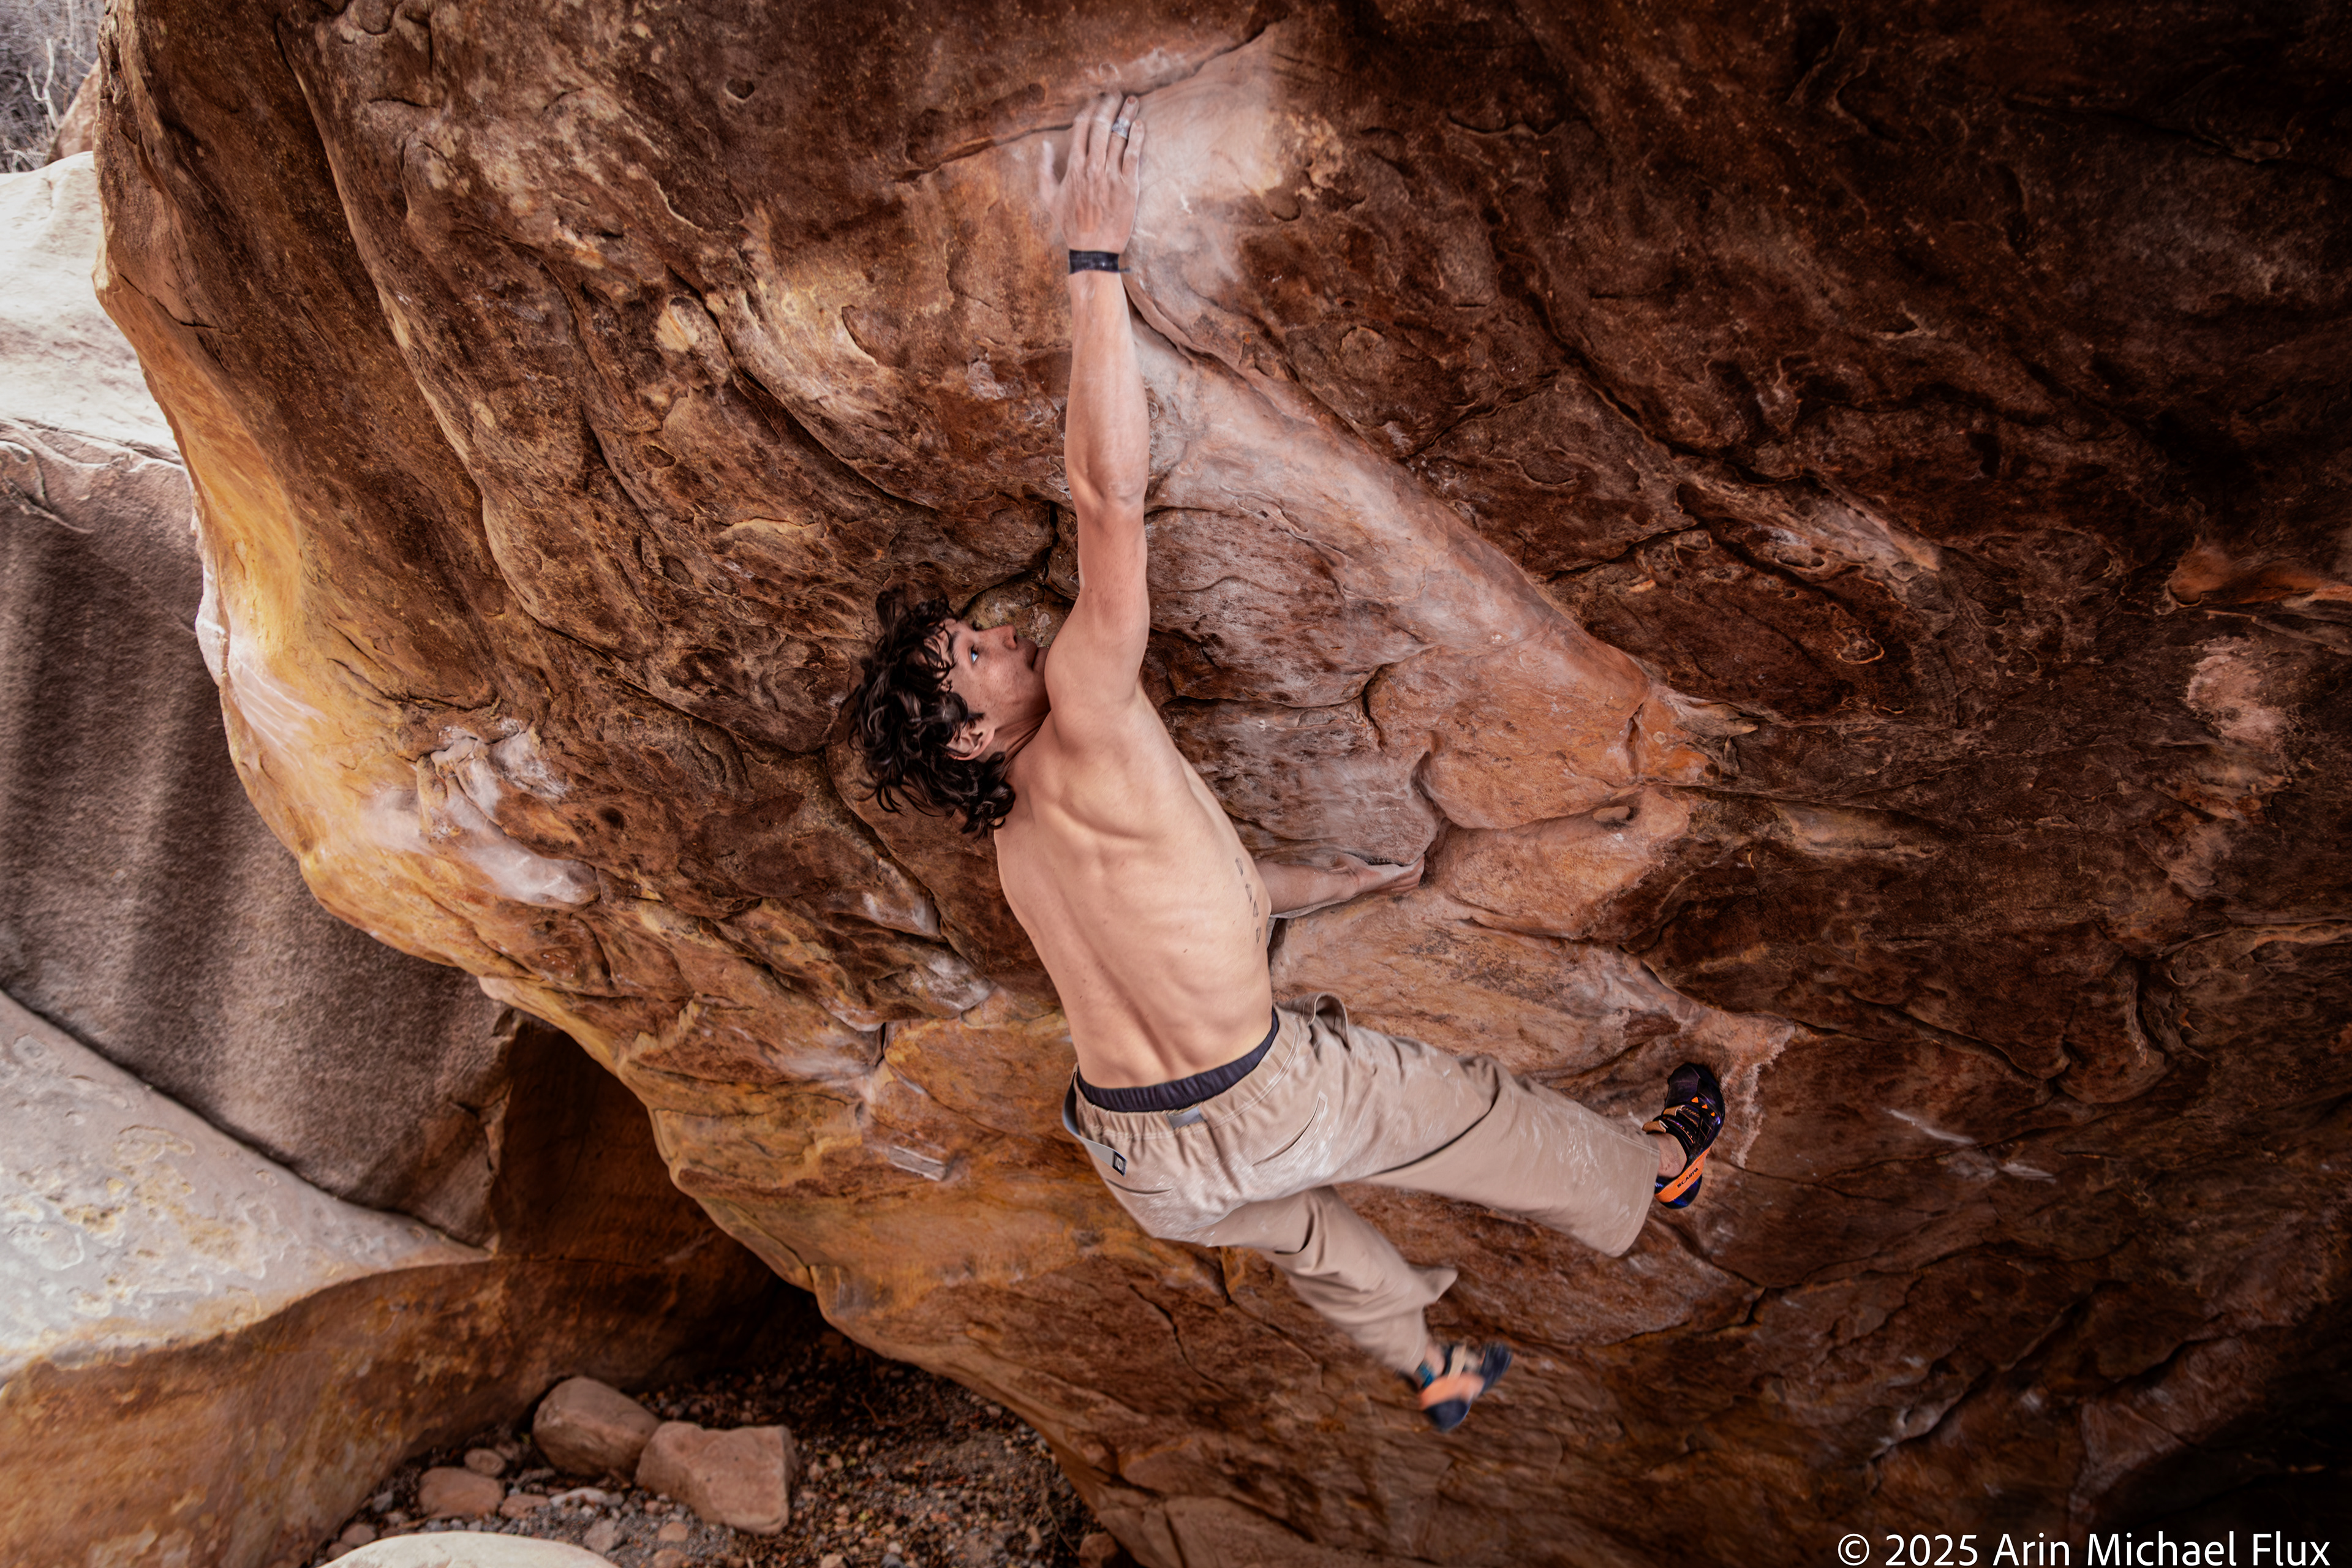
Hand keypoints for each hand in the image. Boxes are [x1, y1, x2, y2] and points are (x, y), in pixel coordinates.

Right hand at [1038, 91, 1144, 254]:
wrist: (1093, 250)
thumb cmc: (1071, 226)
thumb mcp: (1049, 199)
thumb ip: (1044, 170)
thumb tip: (1044, 145)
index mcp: (1074, 167)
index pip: (1081, 127)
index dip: (1089, 109)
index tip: (1096, 100)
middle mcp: (1092, 167)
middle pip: (1101, 125)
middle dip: (1108, 105)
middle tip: (1116, 94)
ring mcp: (1111, 176)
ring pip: (1119, 136)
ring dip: (1126, 114)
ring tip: (1133, 100)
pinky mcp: (1129, 186)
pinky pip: (1134, 155)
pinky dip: (1138, 137)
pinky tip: (1141, 124)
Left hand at [1337, 853, 1422, 899]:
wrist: (1347, 880)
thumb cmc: (1347, 875)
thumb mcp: (1354, 868)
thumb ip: (1353, 863)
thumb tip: (1340, 856)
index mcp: (1381, 887)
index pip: (1399, 887)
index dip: (1407, 881)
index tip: (1410, 870)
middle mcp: (1389, 886)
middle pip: (1411, 885)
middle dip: (1418, 875)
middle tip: (1420, 863)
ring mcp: (1393, 881)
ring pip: (1414, 879)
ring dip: (1420, 869)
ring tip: (1422, 859)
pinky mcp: (1394, 874)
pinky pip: (1412, 870)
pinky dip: (1418, 863)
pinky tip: (1420, 856)